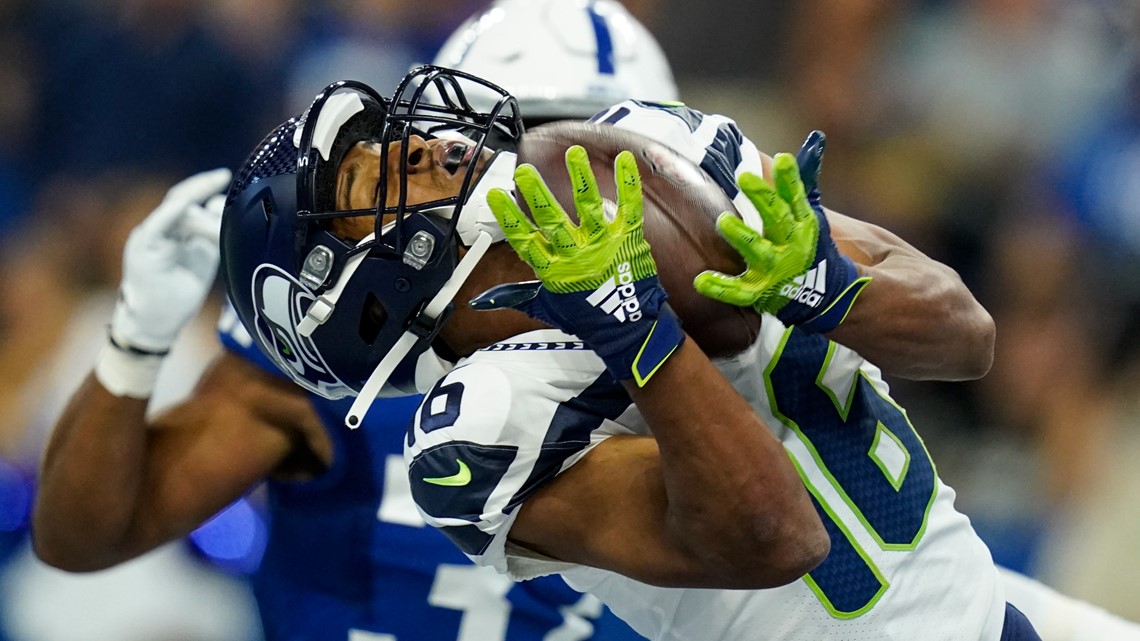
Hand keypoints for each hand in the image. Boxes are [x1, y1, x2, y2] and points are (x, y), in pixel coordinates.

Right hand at [109, 168, 231, 352]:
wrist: (158, 322)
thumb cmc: (180, 290)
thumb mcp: (204, 256)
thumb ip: (212, 231)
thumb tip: (220, 203)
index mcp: (173, 229)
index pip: (188, 199)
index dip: (205, 186)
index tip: (225, 176)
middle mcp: (159, 228)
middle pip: (181, 199)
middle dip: (202, 187)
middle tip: (223, 178)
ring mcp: (149, 237)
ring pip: (175, 213)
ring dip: (202, 218)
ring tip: (220, 232)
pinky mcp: (143, 250)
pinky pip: (157, 227)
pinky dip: (170, 215)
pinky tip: (184, 206)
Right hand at [470, 146, 683, 385]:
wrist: (629, 330)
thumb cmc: (587, 317)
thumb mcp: (547, 307)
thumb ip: (515, 297)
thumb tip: (482, 301)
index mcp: (553, 271)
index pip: (525, 241)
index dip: (509, 219)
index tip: (495, 195)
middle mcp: (576, 256)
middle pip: (553, 222)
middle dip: (538, 195)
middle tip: (525, 172)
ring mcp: (604, 246)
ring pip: (589, 208)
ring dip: (580, 179)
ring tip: (573, 153)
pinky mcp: (629, 240)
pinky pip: (629, 207)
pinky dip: (629, 183)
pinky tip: (625, 159)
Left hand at [692, 131, 869, 332]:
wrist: (823, 296)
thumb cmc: (806, 247)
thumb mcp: (809, 215)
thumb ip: (800, 182)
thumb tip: (815, 140)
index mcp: (804, 225)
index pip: (797, 198)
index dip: (790, 179)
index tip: (782, 158)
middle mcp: (792, 246)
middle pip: (778, 219)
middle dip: (763, 198)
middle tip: (745, 177)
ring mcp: (776, 270)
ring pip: (759, 252)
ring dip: (742, 237)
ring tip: (723, 220)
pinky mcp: (761, 292)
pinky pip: (739, 291)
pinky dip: (721, 288)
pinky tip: (701, 281)